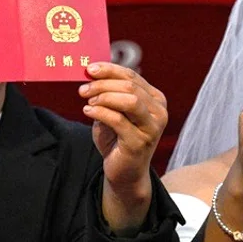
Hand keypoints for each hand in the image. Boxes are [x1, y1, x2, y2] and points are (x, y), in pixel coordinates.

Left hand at [78, 63, 167, 199]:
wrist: (124, 172)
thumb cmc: (118, 139)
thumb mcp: (113, 112)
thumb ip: (109, 94)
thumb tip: (92, 73)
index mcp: (155, 100)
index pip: (132, 77)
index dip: (110, 70)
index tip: (89, 69)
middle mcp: (159, 112)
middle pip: (130, 87)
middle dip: (103, 84)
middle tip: (83, 89)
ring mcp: (152, 128)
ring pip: (130, 100)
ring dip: (104, 97)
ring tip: (87, 101)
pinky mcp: (140, 142)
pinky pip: (118, 120)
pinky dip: (100, 112)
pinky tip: (88, 112)